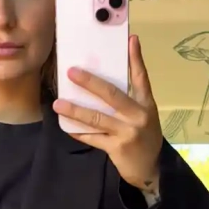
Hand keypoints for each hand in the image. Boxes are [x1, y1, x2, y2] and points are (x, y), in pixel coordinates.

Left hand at [52, 34, 162, 193]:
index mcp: (146, 104)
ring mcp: (127, 133)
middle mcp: (138, 116)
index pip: (141, 78)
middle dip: (90, 82)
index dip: (136, 58)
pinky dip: (79, 132)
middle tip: (72, 72)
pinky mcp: (117, 148)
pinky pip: (93, 138)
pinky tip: (67, 127)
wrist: (150, 169)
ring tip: (59, 104)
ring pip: (97, 118)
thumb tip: (105, 83)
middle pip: (112, 95)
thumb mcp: (144, 116)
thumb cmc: (144, 138)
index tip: (131, 39)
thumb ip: (130, 100)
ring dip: (75, 110)